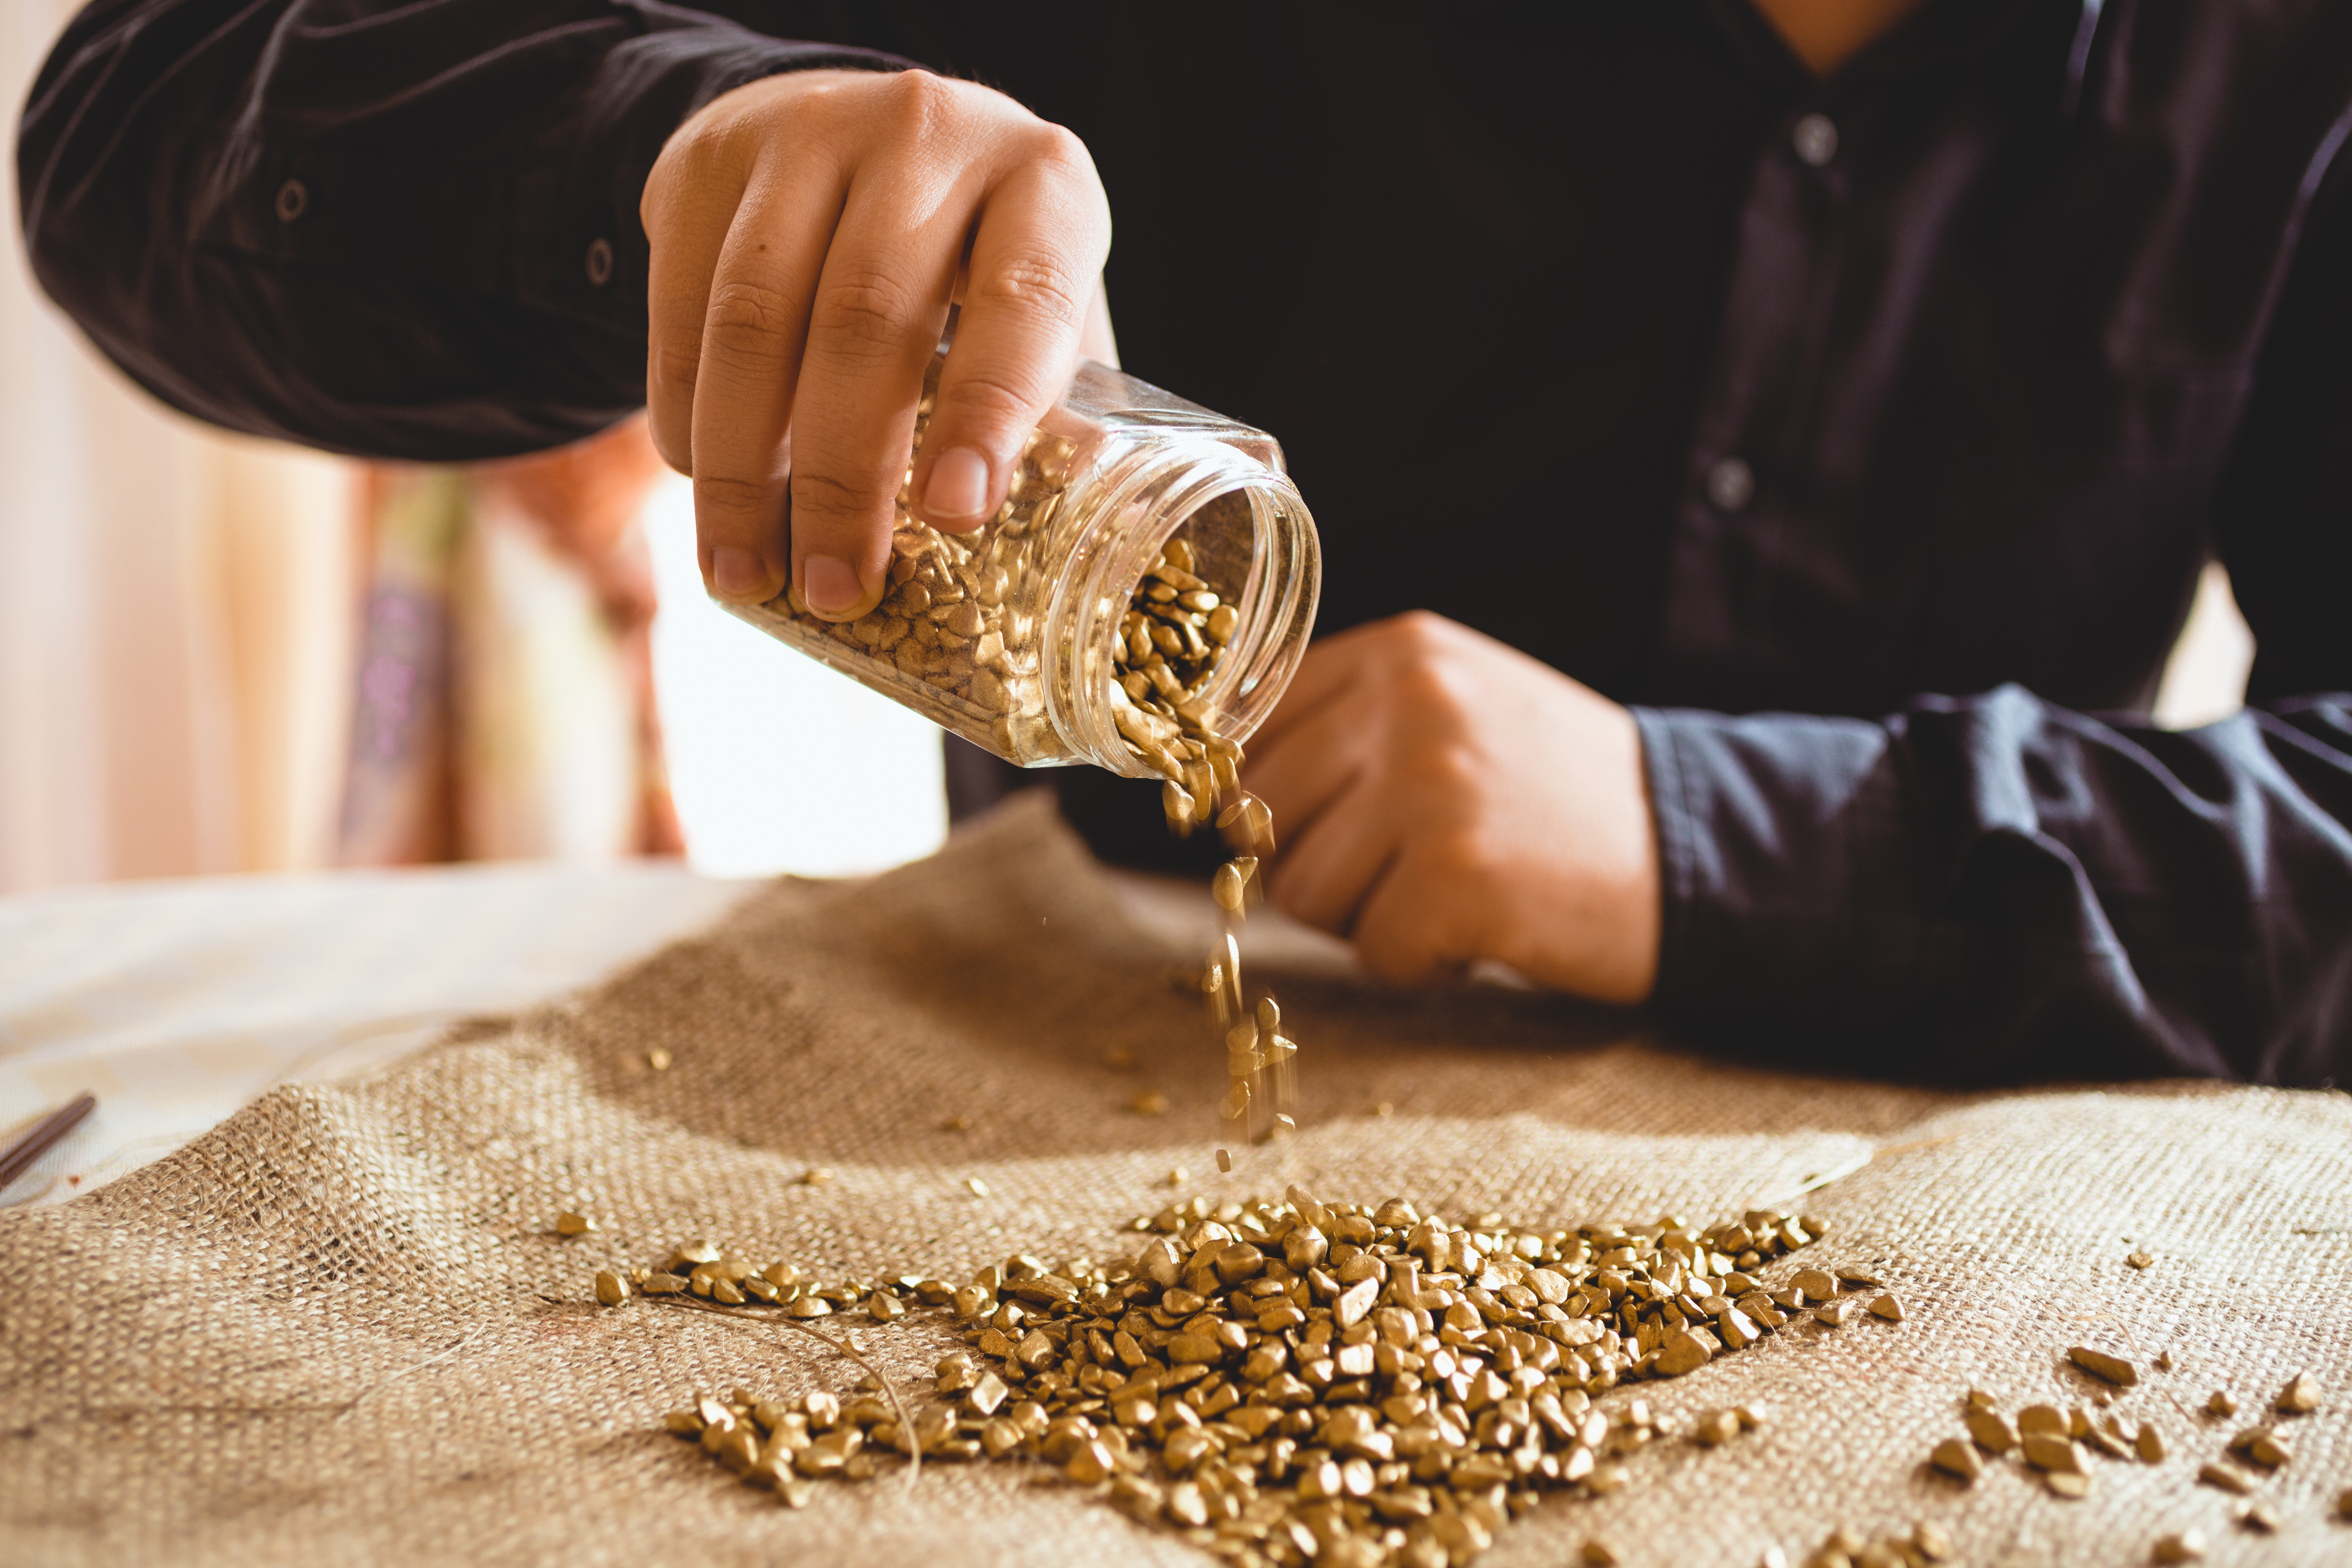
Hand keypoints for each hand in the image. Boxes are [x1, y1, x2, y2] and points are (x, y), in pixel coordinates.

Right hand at [642, 68, 1112, 618]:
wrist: (854, 136)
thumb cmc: (972, 258)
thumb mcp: (1036, 312)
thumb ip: (1047, 404)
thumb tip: (1065, 534)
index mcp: (1043, 182)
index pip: (1022, 299)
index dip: (989, 412)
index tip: (955, 516)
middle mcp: (930, 132)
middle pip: (867, 321)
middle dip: (842, 478)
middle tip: (835, 587)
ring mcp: (808, 131)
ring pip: (754, 320)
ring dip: (743, 468)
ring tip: (746, 571)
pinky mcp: (706, 157)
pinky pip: (680, 306)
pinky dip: (687, 412)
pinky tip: (702, 482)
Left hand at [1243, 612, 1660, 1001]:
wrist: (1696, 845)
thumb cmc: (1560, 795)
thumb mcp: (1457, 712)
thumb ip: (1352, 726)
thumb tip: (1226, 786)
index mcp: (1402, 653)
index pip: (1254, 730)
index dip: (1273, 800)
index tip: (1322, 828)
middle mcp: (1409, 703)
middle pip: (1265, 813)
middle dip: (1319, 865)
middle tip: (1405, 873)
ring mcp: (1433, 786)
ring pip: (1303, 891)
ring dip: (1368, 919)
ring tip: (1453, 893)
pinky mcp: (1459, 875)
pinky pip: (1374, 952)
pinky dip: (1420, 964)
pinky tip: (1481, 930)